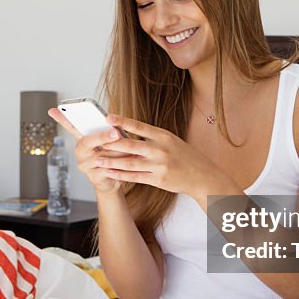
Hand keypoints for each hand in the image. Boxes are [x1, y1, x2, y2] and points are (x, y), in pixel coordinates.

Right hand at [47, 108, 129, 193]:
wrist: (113, 180)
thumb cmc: (113, 156)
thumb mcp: (112, 141)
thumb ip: (111, 131)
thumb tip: (117, 124)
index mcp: (82, 140)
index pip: (71, 127)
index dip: (62, 119)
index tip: (53, 109)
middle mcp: (80, 151)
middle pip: (87, 142)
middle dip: (102, 137)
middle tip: (115, 133)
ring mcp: (84, 165)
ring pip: (100, 156)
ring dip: (116, 153)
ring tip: (129, 150)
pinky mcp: (93, 177)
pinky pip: (106, 169)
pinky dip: (117, 165)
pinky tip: (124, 163)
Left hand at [94, 114, 238, 199]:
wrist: (203, 176)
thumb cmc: (186, 157)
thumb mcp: (172, 141)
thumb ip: (152, 139)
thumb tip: (129, 135)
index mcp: (164, 136)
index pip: (139, 126)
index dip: (122, 122)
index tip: (108, 118)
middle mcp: (161, 150)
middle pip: (130, 145)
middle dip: (111, 144)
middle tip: (95, 142)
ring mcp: (159, 166)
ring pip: (130, 163)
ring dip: (112, 162)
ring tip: (98, 160)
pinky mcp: (158, 180)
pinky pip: (135, 177)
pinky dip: (121, 175)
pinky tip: (111, 173)